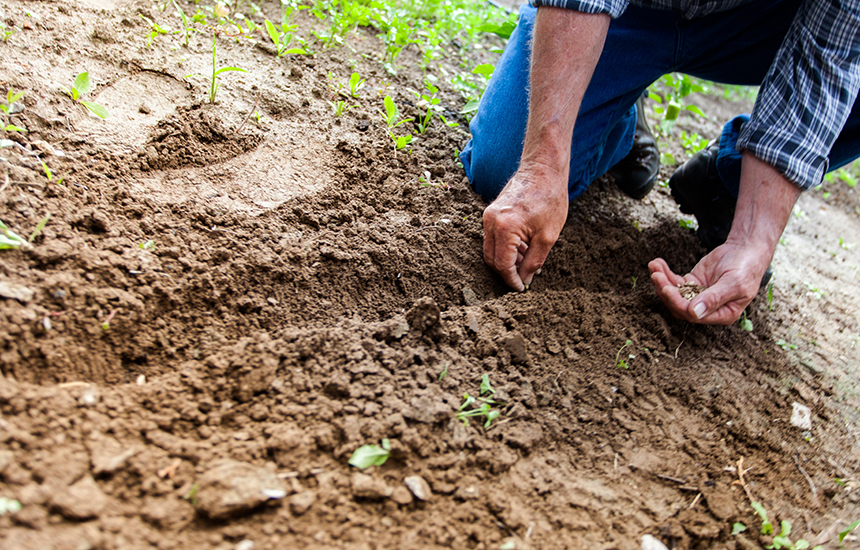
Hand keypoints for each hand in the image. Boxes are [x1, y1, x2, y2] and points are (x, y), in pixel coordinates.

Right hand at [482, 164, 568, 291]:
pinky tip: (524, 248)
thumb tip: (525, 280)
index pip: (502, 265)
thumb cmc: (550, 199)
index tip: (521, 288)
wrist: (543, 169)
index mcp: (505, 228)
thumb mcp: (548, 237)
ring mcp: (488, 216)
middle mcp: (491, 222)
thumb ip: (534, 262)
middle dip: (507, 272)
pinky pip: (493, 237)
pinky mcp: (491, 212)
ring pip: (491, 249)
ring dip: (507, 259)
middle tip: (524, 278)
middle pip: (492, 259)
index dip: (511, 280)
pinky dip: (506, 247)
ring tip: (528, 261)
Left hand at [648, 240, 770, 324]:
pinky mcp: (692, 283)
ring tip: (654, 266)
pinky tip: (657, 263)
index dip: (678, 303)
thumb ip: (714, 298)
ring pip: (674, 293)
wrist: (746, 249)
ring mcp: (698, 295)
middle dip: (665, 291)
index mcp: (721, 314)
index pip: (693, 315)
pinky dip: (665, 273)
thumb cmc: (746, 268)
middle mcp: (708, 309)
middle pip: (679, 306)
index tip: (667, 289)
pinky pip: (675, 281)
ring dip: (662, 281)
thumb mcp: (734, 283)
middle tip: (656, 275)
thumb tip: (694, 313)